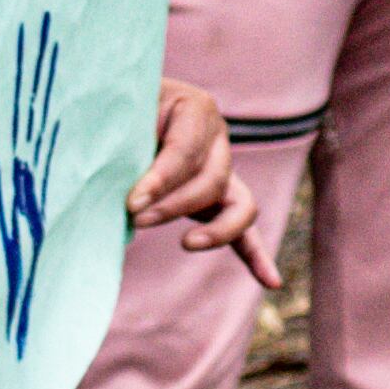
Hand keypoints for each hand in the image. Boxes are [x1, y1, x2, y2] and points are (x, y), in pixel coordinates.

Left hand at [133, 79, 276, 285]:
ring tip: (186, 243)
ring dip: (214, 231)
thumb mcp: (121, 113)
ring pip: (239, 206)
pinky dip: (256, 255)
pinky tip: (270, 281)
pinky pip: (244, 227)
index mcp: (195, 108)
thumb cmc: (119, 110)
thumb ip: (122, 136)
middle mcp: (217, 139)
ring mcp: (223, 169)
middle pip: (211, 181)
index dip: (160, 180)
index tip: (132, 202)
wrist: (123, 107)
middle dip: (173, 205)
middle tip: (134, 218)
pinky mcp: (220, 198)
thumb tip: (118, 178)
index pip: (185, 151)